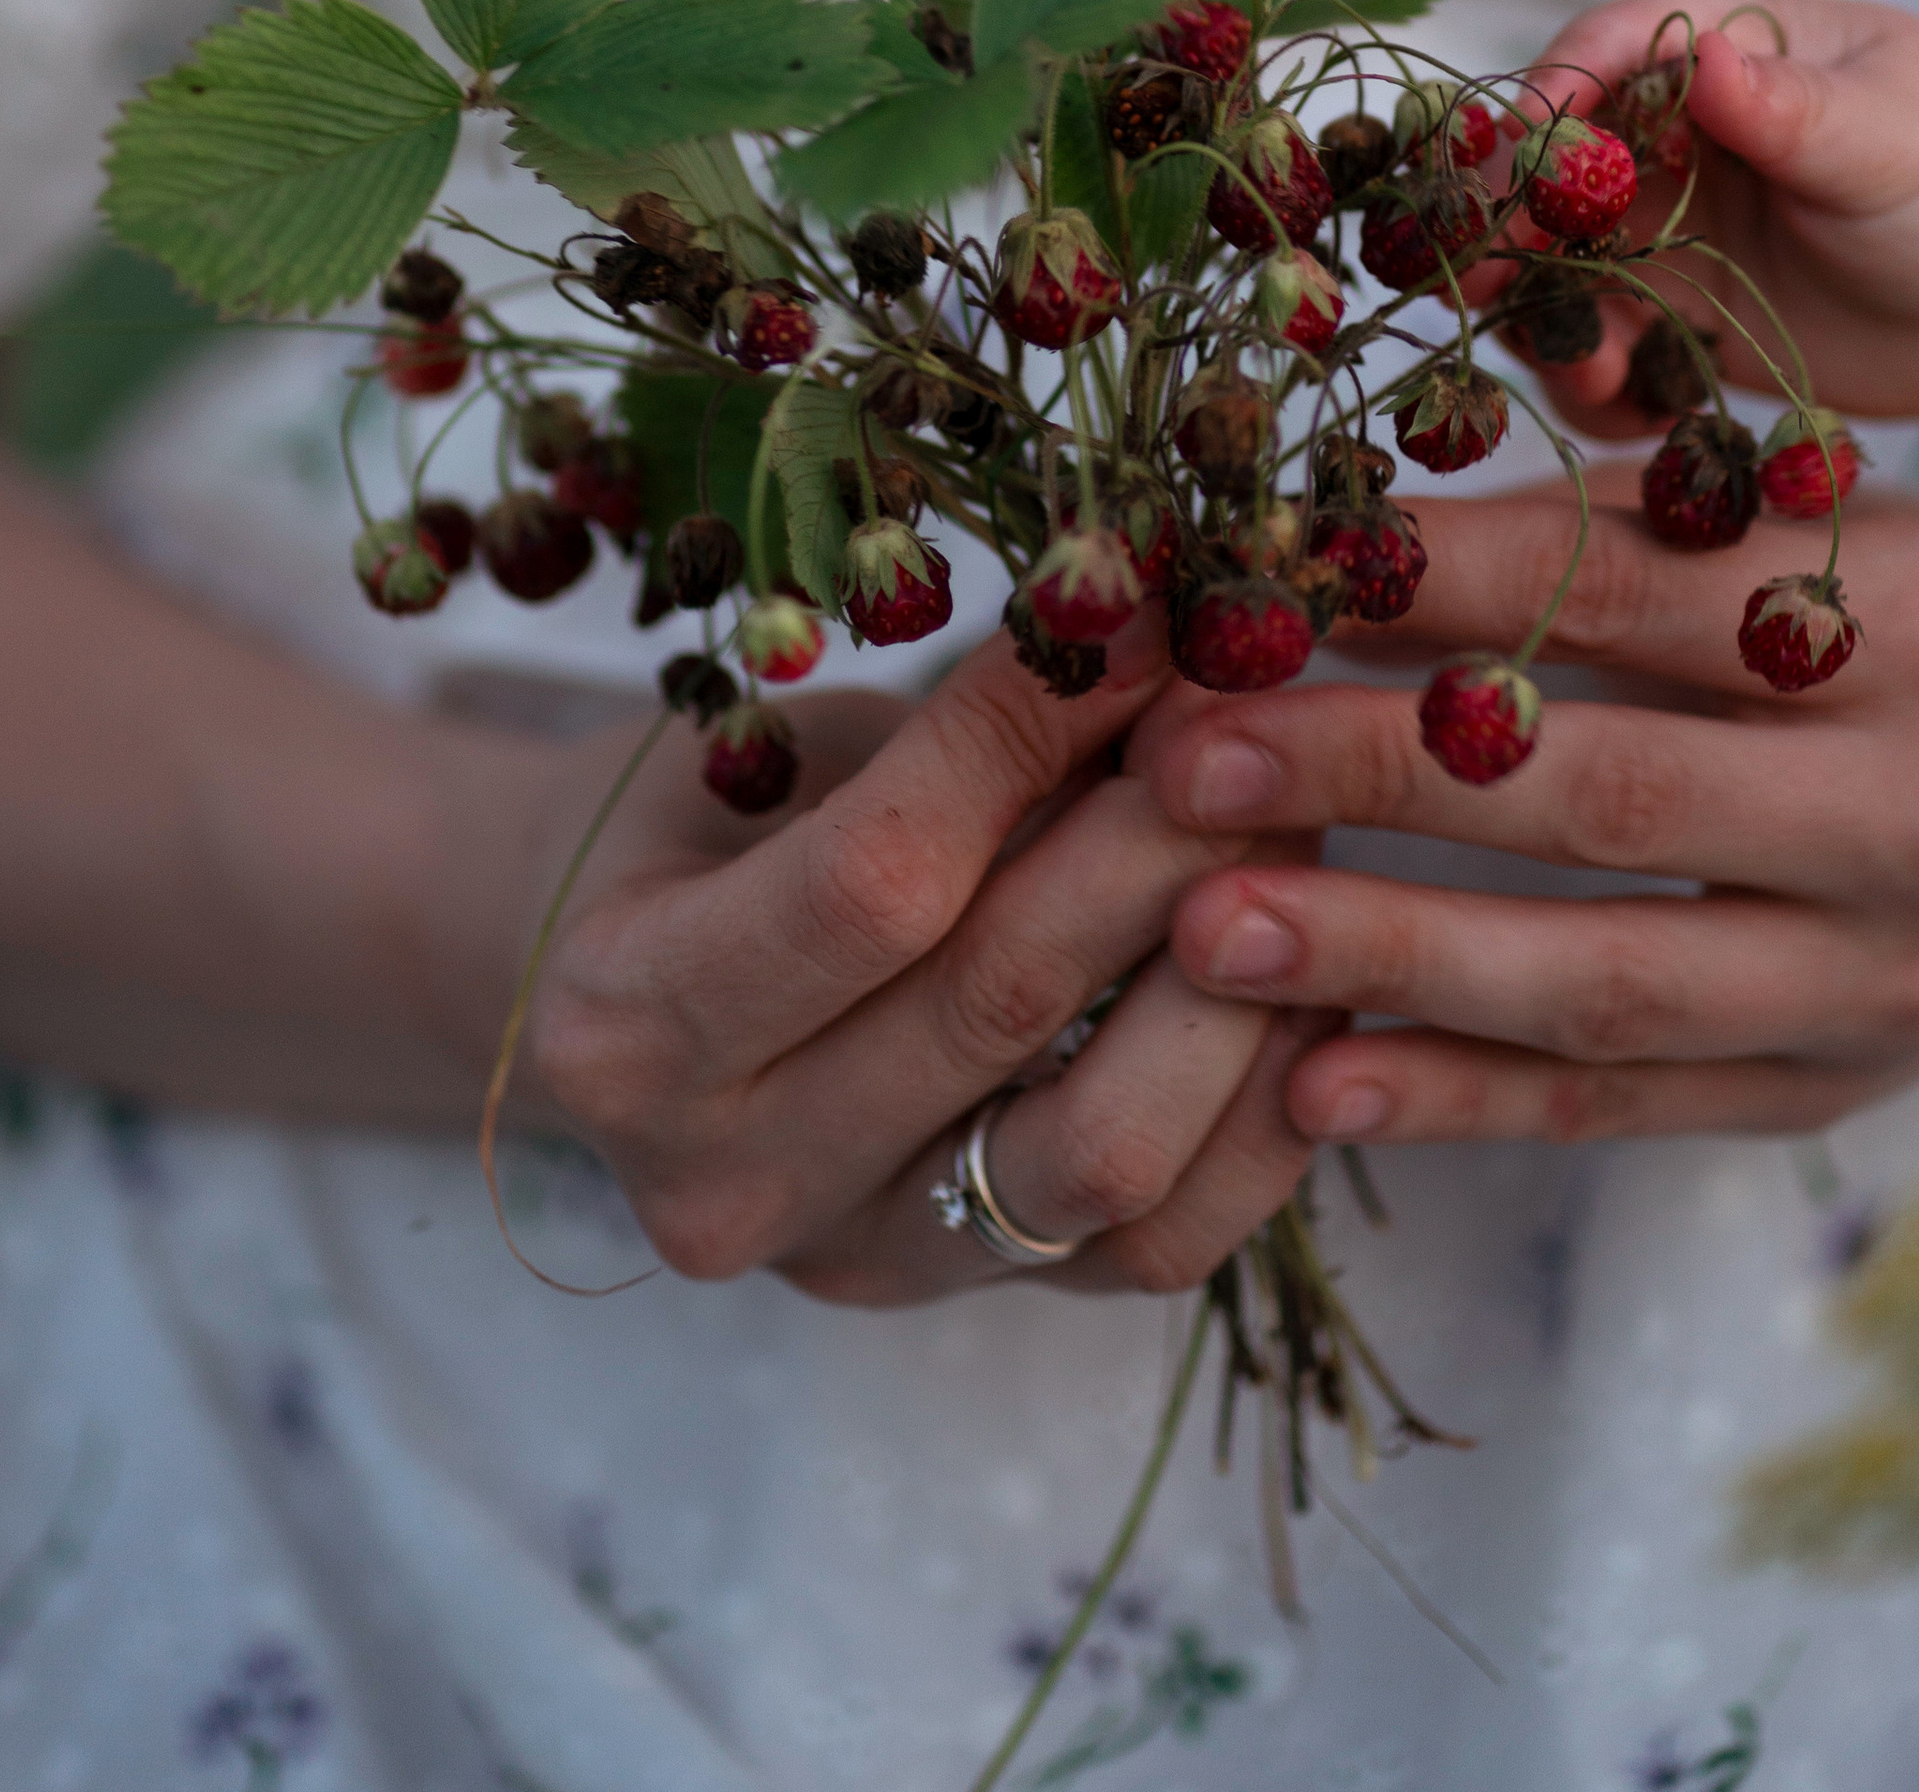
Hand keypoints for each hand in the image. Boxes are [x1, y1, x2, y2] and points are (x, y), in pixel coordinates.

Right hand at [511, 628, 1325, 1304]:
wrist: (614, 1008)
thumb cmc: (687, 832)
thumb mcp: (758, 750)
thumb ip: (933, 738)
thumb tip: (1149, 633)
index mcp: (630, 1021)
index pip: (874, 879)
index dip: (1023, 738)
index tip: (1135, 613)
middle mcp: (730, 1176)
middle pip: (1001, 1002)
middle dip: (1158, 831)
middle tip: (1255, 708)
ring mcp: (856, 1258)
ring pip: (1103, 1147)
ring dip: (1232, 974)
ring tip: (1292, 832)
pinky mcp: (967, 1305)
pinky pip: (1161, 1242)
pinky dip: (1258, 1110)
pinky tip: (1304, 977)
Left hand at [1136, 479, 1918, 1148]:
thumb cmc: (1885, 621)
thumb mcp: (1793, 531)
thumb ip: (1602, 528)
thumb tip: (1325, 545)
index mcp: (1909, 621)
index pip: (1630, 595)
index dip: (1428, 587)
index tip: (1249, 582)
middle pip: (1610, 793)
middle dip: (1373, 774)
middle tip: (1187, 757)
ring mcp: (1887, 974)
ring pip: (1608, 979)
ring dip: (1388, 960)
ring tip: (1205, 932)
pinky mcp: (1835, 1091)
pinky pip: (1625, 1104)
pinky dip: (1462, 1099)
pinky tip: (1316, 1082)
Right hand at [1501, 0, 1918, 423]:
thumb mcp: (1897, 139)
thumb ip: (1795, 109)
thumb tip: (1707, 59)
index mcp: (1720, 46)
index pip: (1608, 47)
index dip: (1552, 94)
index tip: (1524, 153)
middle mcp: (1668, 134)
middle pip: (1549, 164)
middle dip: (1508, 224)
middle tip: (1482, 286)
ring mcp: (1664, 227)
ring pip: (1558, 265)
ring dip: (1545, 317)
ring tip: (1591, 378)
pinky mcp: (1675, 314)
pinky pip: (1604, 348)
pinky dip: (1595, 384)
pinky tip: (1628, 415)